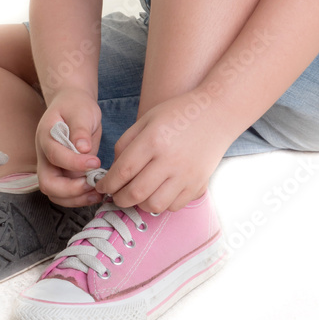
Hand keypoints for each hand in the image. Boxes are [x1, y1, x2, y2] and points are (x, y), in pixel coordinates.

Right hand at [35, 90, 103, 207]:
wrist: (72, 106)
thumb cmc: (76, 106)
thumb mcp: (80, 110)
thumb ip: (80, 128)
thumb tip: (82, 148)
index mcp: (46, 136)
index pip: (55, 156)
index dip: (74, 163)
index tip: (95, 162)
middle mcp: (45, 156)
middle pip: (48, 184)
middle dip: (71, 190)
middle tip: (93, 184)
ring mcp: (52, 167)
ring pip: (55, 194)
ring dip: (76, 198)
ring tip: (98, 192)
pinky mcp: (63, 175)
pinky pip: (66, 194)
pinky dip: (80, 198)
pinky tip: (97, 192)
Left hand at [94, 91, 227, 213]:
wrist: (216, 113)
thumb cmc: (178, 113)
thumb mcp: (147, 119)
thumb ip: (126, 143)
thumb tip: (114, 170)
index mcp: (153, 140)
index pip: (123, 171)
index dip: (107, 183)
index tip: (101, 186)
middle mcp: (169, 160)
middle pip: (136, 193)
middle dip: (119, 199)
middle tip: (115, 195)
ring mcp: (185, 174)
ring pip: (154, 205)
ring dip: (140, 204)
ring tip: (137, 194)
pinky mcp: (198, 184)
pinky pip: (174, 206)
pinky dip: (161, 204)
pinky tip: (157, 192)